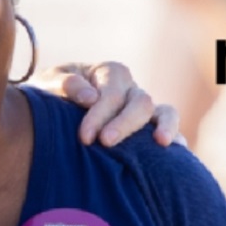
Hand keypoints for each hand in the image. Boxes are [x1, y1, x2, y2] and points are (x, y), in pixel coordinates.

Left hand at [36, 62, 183, 147]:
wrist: (52, 110)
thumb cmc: (50, 96)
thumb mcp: (48, 84)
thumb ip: (65, 85)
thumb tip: (91, 98)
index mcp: (109, 73)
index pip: (112, 93)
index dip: (100, 115)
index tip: (84, 137)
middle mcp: (131, 89)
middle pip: (140, 102)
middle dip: (124, 124)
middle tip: (104, 143)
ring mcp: (144, 110)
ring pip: (165, 111)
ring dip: (165, 125)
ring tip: (161, 142)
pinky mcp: (149, 129)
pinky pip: (170, 131)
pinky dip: (177, 139)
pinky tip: (177, 153)